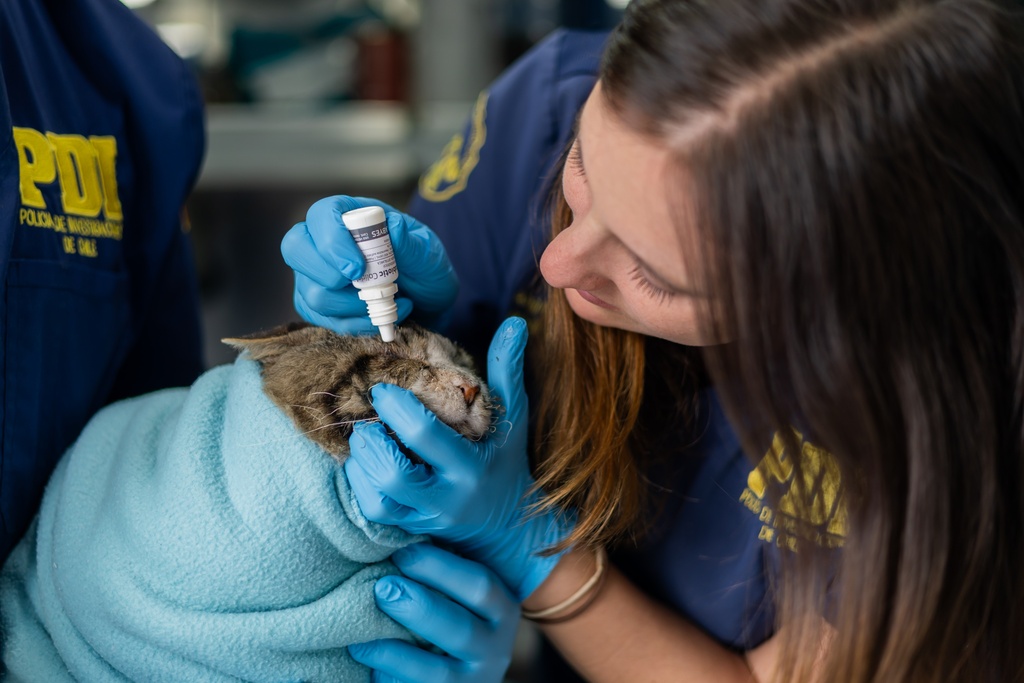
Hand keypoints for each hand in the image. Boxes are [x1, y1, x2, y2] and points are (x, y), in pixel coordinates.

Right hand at [280, 195, 457, 334]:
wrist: (427, 300)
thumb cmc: (424, 267)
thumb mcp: (428, 252)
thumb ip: (411, 242)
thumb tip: (394, 227)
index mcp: (351, 216)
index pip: (322, 215)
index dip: (331, 241)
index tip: (357, 268)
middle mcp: (324, 242)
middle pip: (295, 248)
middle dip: (324, 272)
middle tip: (361, 285)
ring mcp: (316, 274)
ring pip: (310, 293)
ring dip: (351, 307)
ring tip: (388, 303)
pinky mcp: (318, 304)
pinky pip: (321, 319)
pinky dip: (353, 325)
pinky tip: (378, 318)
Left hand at [344, 317, 573, 599]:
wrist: (509, 525)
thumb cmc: (505, 460)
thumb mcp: (513, 416)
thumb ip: (508, 370)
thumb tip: (515, 322)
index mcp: (471, 464)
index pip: (424, 435)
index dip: (397, 408)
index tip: (384, 389)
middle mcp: (446, 497)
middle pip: (392, 474)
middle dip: (371, 441)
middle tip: (369, 419)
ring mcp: (425, 518)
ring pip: (376, 499)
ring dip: (361, 464)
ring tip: (366, 439)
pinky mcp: (409, 529)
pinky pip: (374, 512)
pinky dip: (362, 484)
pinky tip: (367, 463)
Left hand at [348, 543, 518, 682]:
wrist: (465, 670)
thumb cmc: (454, 612)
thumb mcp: (462, 592)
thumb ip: (442, 569)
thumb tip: (399, 533)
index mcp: (502, 610)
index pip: (480, 586)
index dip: (440, 568)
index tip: (402, 552)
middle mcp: (495, 649)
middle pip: (460, 630)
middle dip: (418, 607)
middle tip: (382, 588)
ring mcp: (472, 681)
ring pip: (437, 673)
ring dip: (394, 651)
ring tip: (360, 636)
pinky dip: (388, 677)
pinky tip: (365, 659)